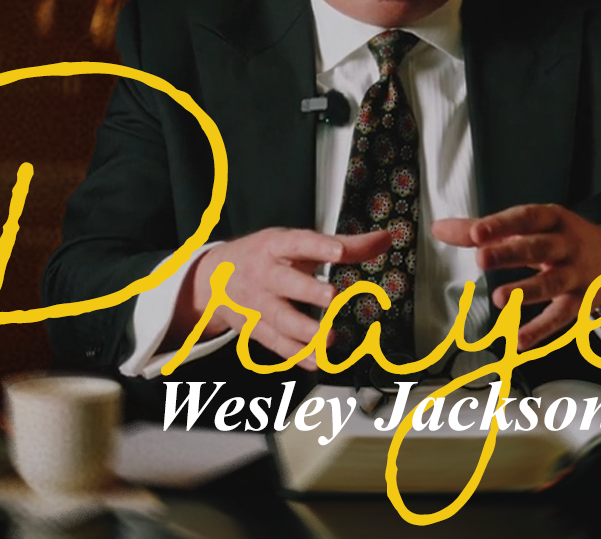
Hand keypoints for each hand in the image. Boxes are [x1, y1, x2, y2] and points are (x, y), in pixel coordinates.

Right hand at [173, 228, 392, 368]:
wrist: (213, 279)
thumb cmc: (265, 256)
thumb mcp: (299, 243)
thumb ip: (346, 245)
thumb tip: (386, 239)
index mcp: (277, 247)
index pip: (298, 244)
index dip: (318, 247)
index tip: (338, 251)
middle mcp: (266, 274)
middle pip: (285, 283)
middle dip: (308, 290)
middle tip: (332, 296)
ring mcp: (258, 303)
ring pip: (279, 319)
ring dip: (305, 331)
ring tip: (329, 340)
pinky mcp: (255, 328)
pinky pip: (275, 343)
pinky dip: (296, 354)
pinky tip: (316, 361)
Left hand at [433, 204, 600, 351]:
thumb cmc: (560, 238)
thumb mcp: (530, 227)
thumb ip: (485, 230)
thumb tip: (439, 229)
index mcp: (551, 219)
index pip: (525, 218)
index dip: (501, 225)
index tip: (476, 233)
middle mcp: (566, 244)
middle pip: (538, 247)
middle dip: (510, 253)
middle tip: (482, 258)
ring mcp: (576, 274)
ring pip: (551, 283)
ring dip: (526, 292)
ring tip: (500, 299)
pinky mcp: (582, 303)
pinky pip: (561, 317)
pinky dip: (541, 330)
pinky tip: (519, 342)